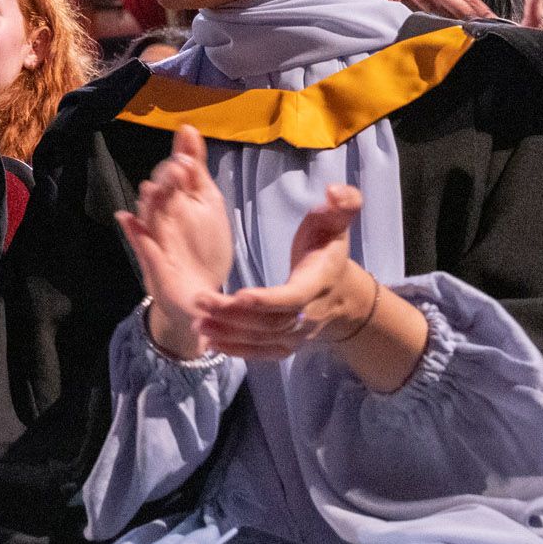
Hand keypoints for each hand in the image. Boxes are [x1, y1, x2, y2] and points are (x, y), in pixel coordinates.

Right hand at [115, 127, 236, 361]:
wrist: (200, 293)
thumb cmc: (203, 247)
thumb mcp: (207, 204)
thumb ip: (197, 169)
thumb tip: (187, 128)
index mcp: (180, 198)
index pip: (178, 170)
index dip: (183, 155)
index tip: (188, 140)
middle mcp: (164, 213)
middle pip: (161, 188)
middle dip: (167, 178)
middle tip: (179, 166)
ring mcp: (155, 235)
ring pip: (147, 213)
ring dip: (149, 201)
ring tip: (152, 189)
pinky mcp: (150, 258)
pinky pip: (137, 242)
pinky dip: (131, 230)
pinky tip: (125, 218)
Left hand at [196, 186, 431, 394]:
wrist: (343, 292)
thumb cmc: (329, 250)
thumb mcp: (338, 222)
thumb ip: (344, 203)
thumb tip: (334, 191)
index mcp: (318, 283)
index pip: (293, 298)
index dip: (268, 300)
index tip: (240, 295)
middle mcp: (309, 314)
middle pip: (270, 322)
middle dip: (235, 315)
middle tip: (200, 301)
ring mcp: (298, 334)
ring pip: (263, 339)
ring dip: (230, 333)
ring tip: (198, 321)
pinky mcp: (286, 343)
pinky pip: (262, 352)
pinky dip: (238, 350)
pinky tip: (212, 342)